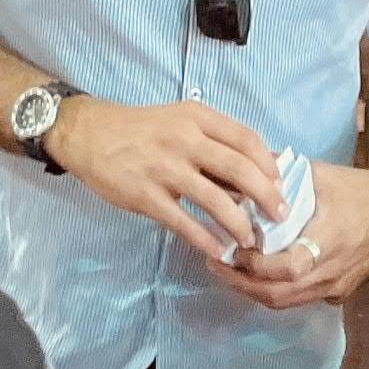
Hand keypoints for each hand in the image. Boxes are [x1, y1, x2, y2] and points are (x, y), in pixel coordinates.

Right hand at [45, 99, 287, 255]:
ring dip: (239, 224)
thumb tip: (251, 174)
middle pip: (239, 169)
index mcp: (197, 118)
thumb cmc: (140, 130)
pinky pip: (183, 222)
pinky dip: (204, 239)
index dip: (269, 165)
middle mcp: (184, 140)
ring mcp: (163, 168)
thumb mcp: (179, 120)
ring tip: (250, 240)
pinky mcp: (144, 195)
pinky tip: (218, 251)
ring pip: (214, 200)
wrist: (88, 133)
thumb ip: (212, 142)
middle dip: (266, 197)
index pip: (247, 139)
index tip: (280, 185)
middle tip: (279, 216)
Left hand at [208, 165, 368, 308]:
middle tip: (216, 263)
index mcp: (329, 240)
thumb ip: (279, 175)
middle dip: (242, 283)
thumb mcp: (320, 174)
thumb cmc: (359, 189)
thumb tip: (237, 169)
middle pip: (279, 294)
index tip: (229, 249)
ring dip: (254, 289)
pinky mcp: (340, 293)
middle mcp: (333, 271)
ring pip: (287, 302)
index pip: (286, 268)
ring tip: (230, 270)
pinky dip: (275, 290)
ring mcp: (337, 287)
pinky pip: (300, 299)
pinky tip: (258, 275)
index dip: (253, 265)